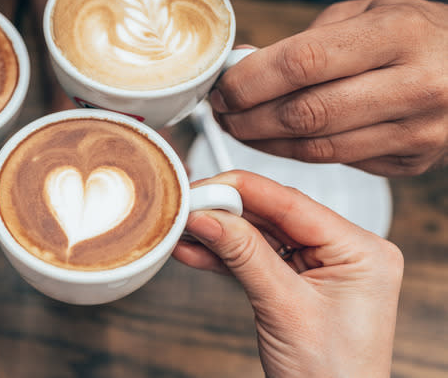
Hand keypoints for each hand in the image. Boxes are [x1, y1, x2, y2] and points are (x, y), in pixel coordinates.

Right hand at [173, 171, 402, 377]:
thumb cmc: (333, 376)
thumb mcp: (284, 309)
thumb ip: (244, 255)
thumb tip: (209, 217)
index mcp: (362, 250)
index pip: (293, 203)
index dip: (242, 191)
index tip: (203, 188)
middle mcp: (346, 252)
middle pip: (274, 215)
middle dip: (226, 213)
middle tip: (187, 208)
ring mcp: (323, 267)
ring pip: (262, 236)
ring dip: (221, 235)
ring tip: (184, 230)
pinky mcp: (300, 282)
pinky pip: (260, 258)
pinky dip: (227, 257)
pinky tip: (197, 251)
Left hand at [212, 0, 447, 175]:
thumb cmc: (416, 34)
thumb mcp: (369, 12)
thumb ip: (307, 39)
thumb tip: (243, 64)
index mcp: (398, 35)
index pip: (301, 63)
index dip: (249, 81)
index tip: (222, 88)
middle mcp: (414, 85)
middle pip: (304, 114)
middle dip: (248, 118)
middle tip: (222, 113)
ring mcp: (417, 131)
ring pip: (317, 149)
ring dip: (265, 142)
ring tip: (240, 127)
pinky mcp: (413, 162)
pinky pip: (338, 163)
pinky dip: (297, 154)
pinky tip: (277, 140)